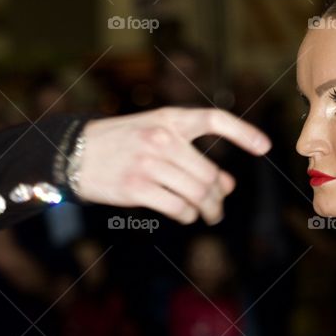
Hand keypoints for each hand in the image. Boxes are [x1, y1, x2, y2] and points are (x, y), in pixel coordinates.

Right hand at [75, 107, 270, 224]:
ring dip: (208, 210)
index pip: (214, 119)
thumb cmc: (117, 144)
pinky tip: (185, 216)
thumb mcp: (153, 137)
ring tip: (208, 216)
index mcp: (168, 118)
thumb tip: (227, 184)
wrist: (71, 153)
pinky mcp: (137, 188)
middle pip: (209, 172)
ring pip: (197, 193)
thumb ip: (190, 156)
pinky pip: (178, 207)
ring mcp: (149, 163)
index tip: (264, 148)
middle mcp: (161, 138)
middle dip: (219, 195)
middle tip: (218, 208)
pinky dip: (187, 216)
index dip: (243, 133)